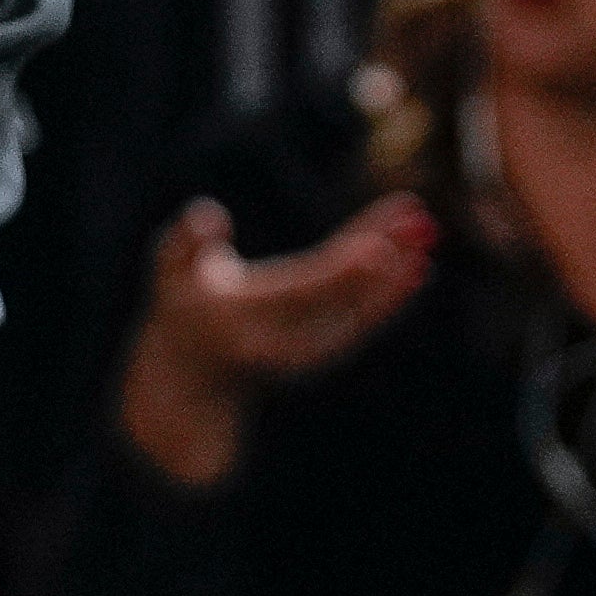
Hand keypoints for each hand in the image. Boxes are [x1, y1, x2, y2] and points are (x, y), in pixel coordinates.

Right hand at [113, 192, 434, 489]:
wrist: (194, 379)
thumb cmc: (182, 308)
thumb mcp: (169, 272)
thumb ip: (185, 241)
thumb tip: (211, 215)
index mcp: (241, 319)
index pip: (301, 293)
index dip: (341, 272)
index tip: (379, 247)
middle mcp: (280, 344)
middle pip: (341, 300)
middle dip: (382, 262)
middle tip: (420, 223)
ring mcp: (305, 355)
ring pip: (360, 313)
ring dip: (396, 272)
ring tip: (427, 229)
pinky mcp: (322, 354)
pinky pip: (361, 322)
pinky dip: (390, 295)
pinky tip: (417, 262)